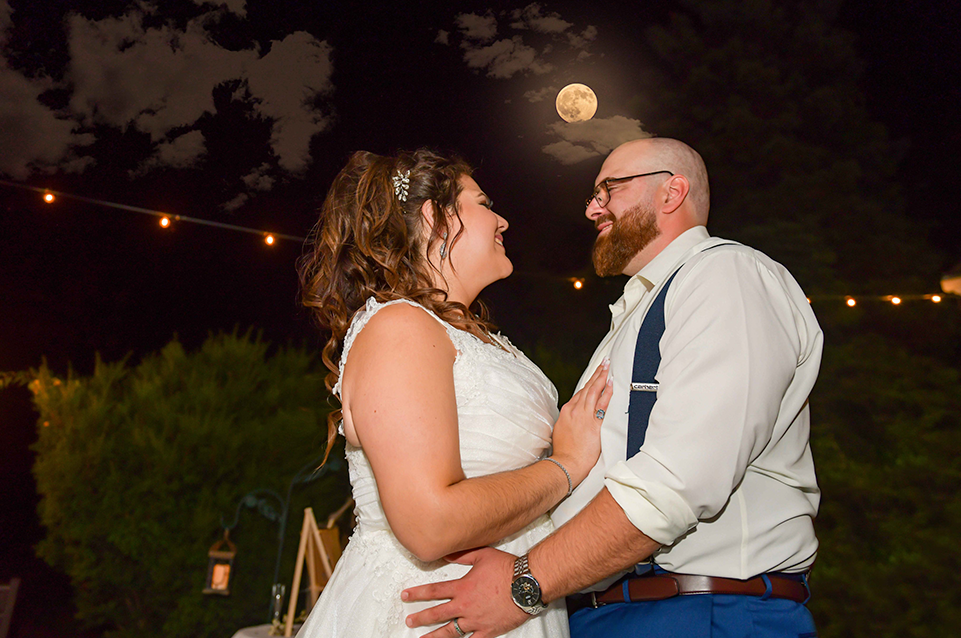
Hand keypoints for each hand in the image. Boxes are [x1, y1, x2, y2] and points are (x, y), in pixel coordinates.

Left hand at [402, 547, 529, 637]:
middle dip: (421, 617)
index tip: (406, 596)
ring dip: (434, 635)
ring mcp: (476, 620)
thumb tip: (446, 554)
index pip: (434, 591)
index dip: (417, 593)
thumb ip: (462, 555)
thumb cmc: (507, 569)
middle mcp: (465, 605)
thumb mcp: (482, 555)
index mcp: (462, 588)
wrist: (526, 584)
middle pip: (437, 613)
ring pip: (450, 632)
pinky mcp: (488, 631)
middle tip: (409, 620)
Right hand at [551, 359, 612, 485]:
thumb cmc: (564, 451)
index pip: (580, 392)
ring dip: (602, 377)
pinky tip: (611, 384)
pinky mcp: (593, 423)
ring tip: (608, 367)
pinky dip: (606, 392)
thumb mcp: (561, 431)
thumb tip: (573, 419)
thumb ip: (569, 421)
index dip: (589, 382)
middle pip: (588, 387)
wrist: (566, 463)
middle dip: (597, 373)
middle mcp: (575, 410)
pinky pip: (602, 404)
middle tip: (604, 363)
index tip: (594, 375)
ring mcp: (584, 415)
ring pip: (594, 391)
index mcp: (567, 411)